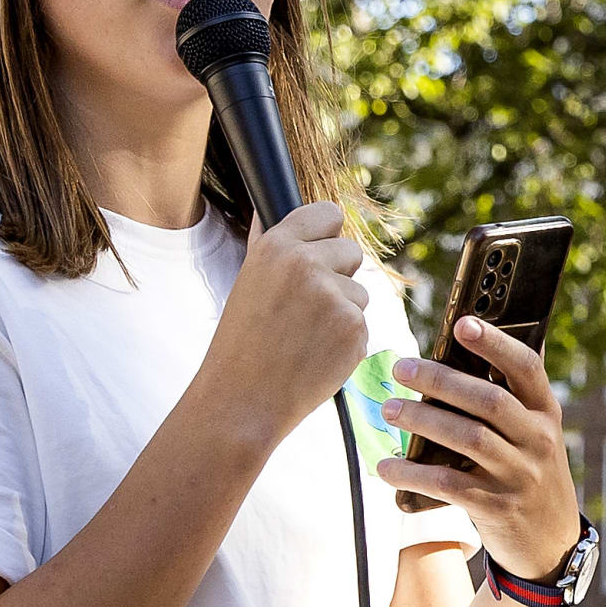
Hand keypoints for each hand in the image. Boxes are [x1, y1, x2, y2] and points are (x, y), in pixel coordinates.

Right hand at [211, 201, 376, 447]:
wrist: (244, 398)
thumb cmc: (242, 342)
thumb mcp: (248, 281)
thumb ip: (269, 244)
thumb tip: (270, 209)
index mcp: (277, 246)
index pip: (328, 213)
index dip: (328, 234)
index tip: (323, 251)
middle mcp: (306, 264)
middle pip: (352, 252)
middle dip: (338, 277)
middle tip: (307, 308)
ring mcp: (334, 296)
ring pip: (360, 292)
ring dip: (342, 313)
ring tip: (305, 337)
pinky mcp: (354, 328)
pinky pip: (363, 325)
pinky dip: (347, 342)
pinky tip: (317, 355)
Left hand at [386, 316, 581, 579]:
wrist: (550, 543)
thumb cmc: (530, 474)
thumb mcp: (534, 435)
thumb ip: (510, 400)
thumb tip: (463, 352)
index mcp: (546, 413)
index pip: (526, 368)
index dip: (496, 343)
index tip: (463, 324)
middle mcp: (538, 441)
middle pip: (488, 400)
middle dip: (441, 380)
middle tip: (401, 368)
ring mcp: (519, 476)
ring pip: (467, 438)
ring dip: (422, 421)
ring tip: (389, 410)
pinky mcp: (496, 507)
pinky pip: (448, 484)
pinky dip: (413, 473)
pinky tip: (387, 466)